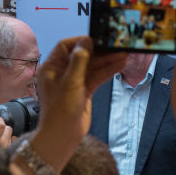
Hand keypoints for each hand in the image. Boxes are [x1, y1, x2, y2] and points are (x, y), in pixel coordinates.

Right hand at [0, 116, 12, 146]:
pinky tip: (7, 140)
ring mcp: (9, 148)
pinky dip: (11, 139)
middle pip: (8, 128)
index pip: (0, 124)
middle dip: (3, 124)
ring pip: (12, 134)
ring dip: (7, 132)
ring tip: (0, 132)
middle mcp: (4, 143)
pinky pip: (14, 142)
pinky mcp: (11, 152)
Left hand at [26, 37, 124, 174]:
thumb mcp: (70, 82)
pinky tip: (119, 65)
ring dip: (106, 61)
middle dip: (99, 51)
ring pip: (92, 66)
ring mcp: (74, 82)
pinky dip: (107, 71)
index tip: (98, 39)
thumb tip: (87, 41)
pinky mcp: (84, 91)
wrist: (62, 135)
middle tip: (115, 46)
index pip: (66, 46)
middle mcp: (62, 72)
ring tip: (123, 54)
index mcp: (52, 67)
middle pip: (82, 55)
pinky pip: (96, 77)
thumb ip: (79, 60)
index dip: (81, 41)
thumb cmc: (60, 109)